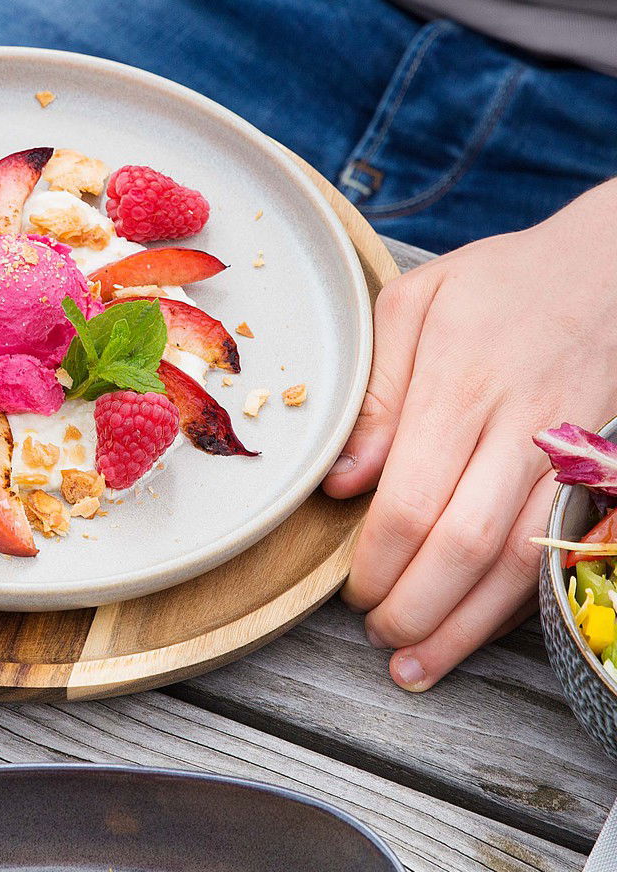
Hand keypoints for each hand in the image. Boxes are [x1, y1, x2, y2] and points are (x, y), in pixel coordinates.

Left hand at [324, 182, 616, 689]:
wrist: (601, 270)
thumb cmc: (495, 284)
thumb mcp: (413, 304)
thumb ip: (376, 394)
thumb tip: (342, 480)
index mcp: (459, 385)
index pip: (413, 499)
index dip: (378, 559)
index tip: (350, 586)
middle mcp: (516, 429)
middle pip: (465, 544)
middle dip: (416, 606)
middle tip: (377, 635)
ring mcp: (563, 455)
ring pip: (517, 561)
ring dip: (466, 626)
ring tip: (418, 664)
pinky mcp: (594, 472)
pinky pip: (553, 549)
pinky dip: (514, 601)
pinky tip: (478, 629)